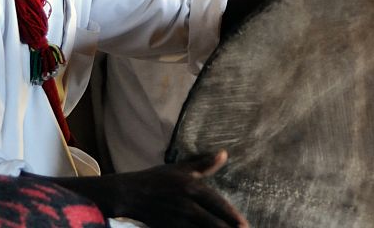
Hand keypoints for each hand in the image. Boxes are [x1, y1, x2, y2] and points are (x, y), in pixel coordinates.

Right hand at [49, 150, 247, 226]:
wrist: (129, 193)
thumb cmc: (157, 179)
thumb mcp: (180, 168)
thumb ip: (203, 164)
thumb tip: (224, 153)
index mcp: (192, 187)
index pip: (217, 204)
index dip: (232, 216)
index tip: (244, 224)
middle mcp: (186, 205)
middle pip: (212, 223)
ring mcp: (177, 220)